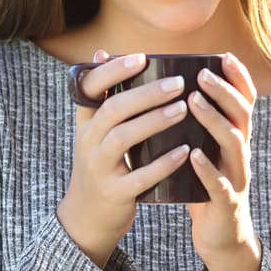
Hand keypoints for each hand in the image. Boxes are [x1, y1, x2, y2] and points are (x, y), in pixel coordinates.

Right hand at [58, 51, 191, 267]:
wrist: (87, 217)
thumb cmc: (101, 163)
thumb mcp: (94, 131)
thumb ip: (102, 97)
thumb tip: (103, 53)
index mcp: (85, 123)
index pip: (90, 88)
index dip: (113, 71)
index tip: (141, 58)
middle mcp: (88, 142)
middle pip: (113, 110)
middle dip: (146, 94)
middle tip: (178, 83)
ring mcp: (99, 169)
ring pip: (123, 139)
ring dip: (155, 121)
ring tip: (183, 109)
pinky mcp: (115, 193)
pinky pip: (139, 176)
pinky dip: (162, 163)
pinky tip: (184, 151)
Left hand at [186, 52, 261, 270]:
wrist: (221, 235)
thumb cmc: (206, 185)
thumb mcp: (206, 150)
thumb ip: (195, 125)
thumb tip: (164, 91)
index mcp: (236, 137)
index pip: (245, 101)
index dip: (239, 78)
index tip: (224, 56)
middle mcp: (241, 152)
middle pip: (241, 114)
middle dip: (224, 91)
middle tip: (202, 74)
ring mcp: (237, 176)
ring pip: (234, 142)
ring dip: (215, 120)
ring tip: (194, 103)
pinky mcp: (227, 202)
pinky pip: (219, 182)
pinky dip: (207, 168)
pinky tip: (193, 156)